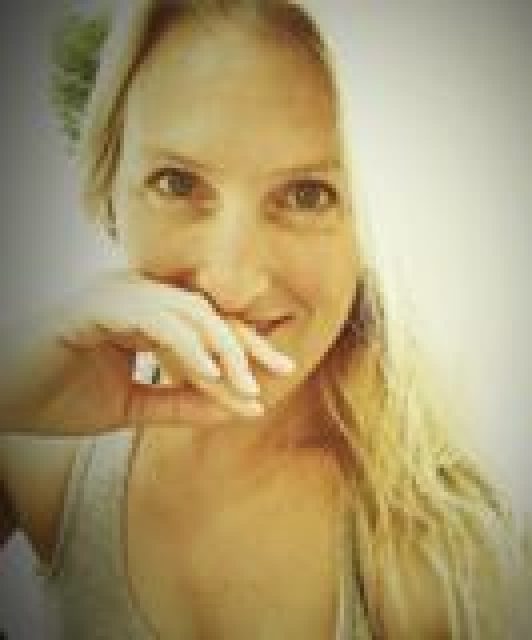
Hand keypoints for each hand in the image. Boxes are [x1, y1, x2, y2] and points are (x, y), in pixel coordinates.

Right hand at [0, 272, 294, 434]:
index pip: (205, 327)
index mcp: (145, 313)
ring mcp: (115, 295)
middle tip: (281, 370)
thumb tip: (240, 407)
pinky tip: (208, 373)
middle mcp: (134, 295)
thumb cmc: (57, 400)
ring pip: (188, 313)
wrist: (0, 404)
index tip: (276, 377)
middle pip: (207, 314)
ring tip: (246, 383)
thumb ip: (182, 404)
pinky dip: (185, 344)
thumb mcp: (133, 408)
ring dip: (221, 349)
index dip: (243, 350)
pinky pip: (154, 319)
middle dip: (246, 344)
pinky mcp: (94, 306)